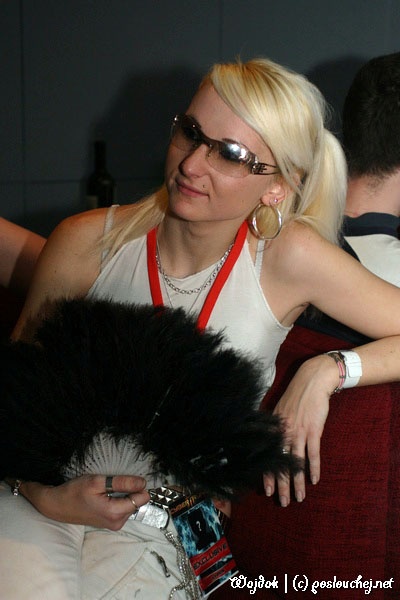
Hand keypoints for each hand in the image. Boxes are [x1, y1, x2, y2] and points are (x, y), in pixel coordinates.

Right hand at [20, 474, 149, 529]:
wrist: (57, 506)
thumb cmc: (75, 492)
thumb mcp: (98, 482)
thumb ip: (122, 483)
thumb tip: (143, 483)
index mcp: (115, 513)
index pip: (142, 498)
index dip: (138, 485)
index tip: (128, 478)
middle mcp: (118, 522)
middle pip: (137, 501)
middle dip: (129, 490)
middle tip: (112, 484)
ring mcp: (114, 524)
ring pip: (131, 504)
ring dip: (123, 494)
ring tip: (106, 489)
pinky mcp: (111, 522)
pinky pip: (123, 508)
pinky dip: (119, 499)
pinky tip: (105, 495)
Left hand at [263, 354, 337, 505]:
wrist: (312, 382)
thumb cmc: (296, 397)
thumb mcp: (279, 412)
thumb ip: (274, 428)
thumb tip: (267, 443)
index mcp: (273, 429)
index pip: (267, 456)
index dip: (267, 474)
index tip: (266, 491)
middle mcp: (283, 432)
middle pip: (280, 463)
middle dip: (281, 485)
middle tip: (282, 502)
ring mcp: (298, 431)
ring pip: (296, 462)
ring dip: (297, 482)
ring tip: (299, 498)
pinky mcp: (312, 430)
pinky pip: (313, 453)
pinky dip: (314, 467)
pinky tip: (314, 480)